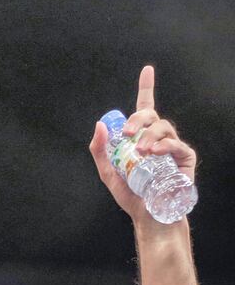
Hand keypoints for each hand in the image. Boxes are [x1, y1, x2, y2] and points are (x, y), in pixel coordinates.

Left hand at [89, 65, 196, 222]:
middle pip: (151, 115)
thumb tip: (99, 126)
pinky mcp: (185, 157)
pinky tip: (155, 152)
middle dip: (138, 118)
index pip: (146, 107)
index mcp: (142, 137)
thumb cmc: (132, 196)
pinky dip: (164, 145)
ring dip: (149, 135)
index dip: (147, 87)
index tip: (147, 70)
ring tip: (141, 151)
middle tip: (127, 133)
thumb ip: (101, 151)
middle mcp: (159, 138)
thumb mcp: (109, 173)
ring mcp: (173, 146)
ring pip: (163, 127)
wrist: (148, 215)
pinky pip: (176, 144)